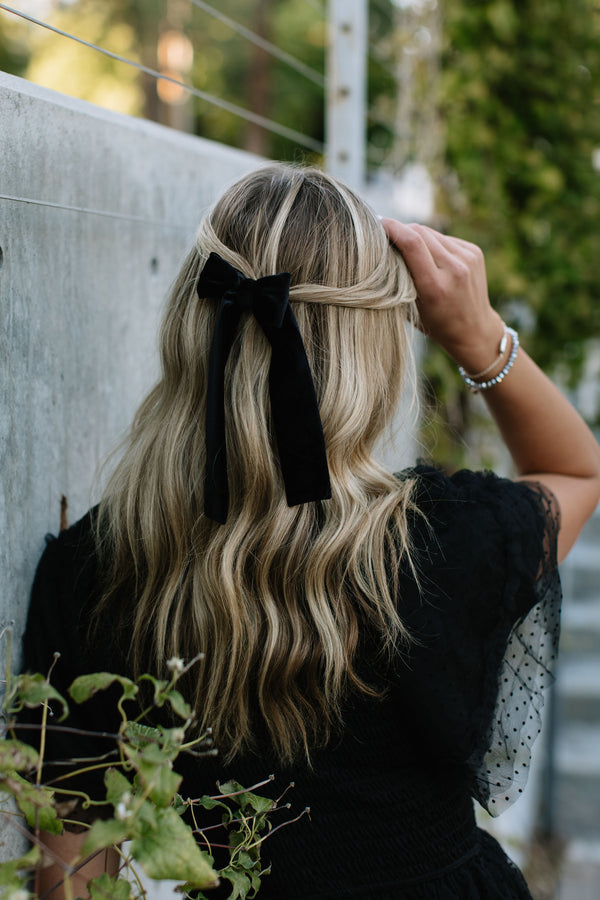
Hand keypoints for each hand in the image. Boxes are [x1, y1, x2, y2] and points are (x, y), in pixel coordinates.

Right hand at [382, 219, 503, 372]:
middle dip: (401, 231)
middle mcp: (454, 269)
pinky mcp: (474, 252)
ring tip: (409, 254)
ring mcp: (467, 258)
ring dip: (416, 237)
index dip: (391, 228)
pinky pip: (444, 238)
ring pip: (431, 233)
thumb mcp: (410, 309)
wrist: (474, 330)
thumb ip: (397, 281)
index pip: (411, 243)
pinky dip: (432, 243)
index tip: (375, 224)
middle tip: (387, 239)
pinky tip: (431, 259)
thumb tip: (379, 249)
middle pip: (419, 232)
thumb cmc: (435, 324)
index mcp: (435, 286)